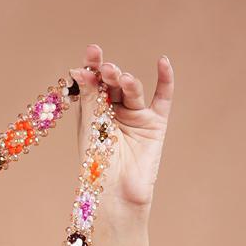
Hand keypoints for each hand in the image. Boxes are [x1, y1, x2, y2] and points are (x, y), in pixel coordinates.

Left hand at [69, 42, 173, 213]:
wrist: (115, 193)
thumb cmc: (96, 164)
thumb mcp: (90, 126)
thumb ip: (90, 97)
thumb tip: (81, 67)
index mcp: (93, 112)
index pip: (94, 82)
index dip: (93, 66)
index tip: (92, 52)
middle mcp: (114, 112)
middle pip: (113, 84)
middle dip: (109, 74)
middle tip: (106, 70)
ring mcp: (136, 117)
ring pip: (132, 90)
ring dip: (127, 82)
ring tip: (121, 79)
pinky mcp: (155, 124)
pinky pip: (163, 97)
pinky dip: (165, 79)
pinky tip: (162, 62)